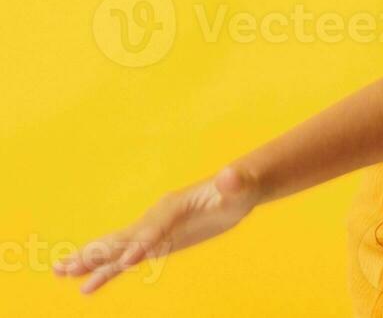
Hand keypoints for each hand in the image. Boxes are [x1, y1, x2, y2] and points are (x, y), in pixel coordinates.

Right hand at [52, 165, 259, 293]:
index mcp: (175, 205)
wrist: (235, 188)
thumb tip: (231, 175)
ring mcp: (153, 231)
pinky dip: (107, 271)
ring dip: (90, 260)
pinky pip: (126, 260)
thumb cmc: (240, 186)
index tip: (130, 261)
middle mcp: (157, 217)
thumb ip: (235, 182)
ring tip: (61, 271)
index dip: (144, 242)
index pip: (156, 227)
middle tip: (67, 266)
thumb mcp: (242, 185)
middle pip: (123, 237)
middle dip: (98, 252)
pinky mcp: (156, 243)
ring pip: (116, 248)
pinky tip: (86, 286)